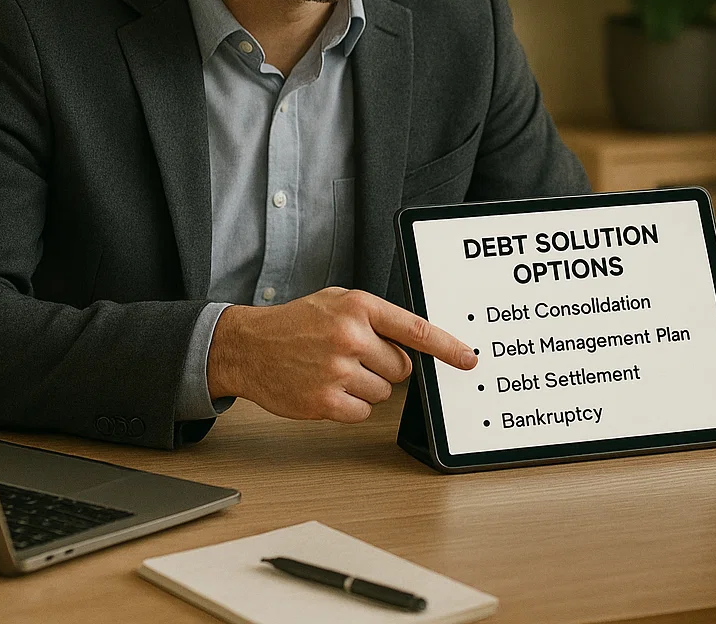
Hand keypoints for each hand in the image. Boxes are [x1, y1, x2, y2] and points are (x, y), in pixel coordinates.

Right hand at [206, 287, 477, 422]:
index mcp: (358, 307)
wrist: (247, 346)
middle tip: (354, 356)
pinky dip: (349, 405)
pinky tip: (326, 388)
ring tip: (333, 369)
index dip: (447, 347)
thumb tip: (414, 344)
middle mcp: (351, 337)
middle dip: (385, 366)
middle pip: (402, 368)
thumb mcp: (336, 302)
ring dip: (365, 386)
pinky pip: (363, 412)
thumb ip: (375, 317)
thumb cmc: (295, 323)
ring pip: (384, 392)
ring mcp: (338, 371)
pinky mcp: (326, 401)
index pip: (415, 329)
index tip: (468, 358)